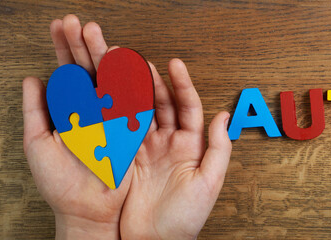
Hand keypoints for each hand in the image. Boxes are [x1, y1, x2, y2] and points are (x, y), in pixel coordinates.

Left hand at [23, 15, 126, 238]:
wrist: (87, 210)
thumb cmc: (61, 184)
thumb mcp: (38, 145)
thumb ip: (36, 111)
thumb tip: (31, 79)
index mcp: (72, 111)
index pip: (68, 71)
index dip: (64, 48)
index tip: (61, 25)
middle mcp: (94, 111)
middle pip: (90, 70)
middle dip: (84, 45)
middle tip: (80, 22)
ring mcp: (114, 119)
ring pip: (112, 81)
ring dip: (106, 57)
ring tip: (99, 35)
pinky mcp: (132, 130)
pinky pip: (133, 102)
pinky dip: (131, 82)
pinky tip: (127, 62)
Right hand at [119, 58, 231, 238]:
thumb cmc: (186, 217)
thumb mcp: (209, 182)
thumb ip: (219, 148)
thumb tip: (223, 116)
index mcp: (191, 145)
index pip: (188, 106)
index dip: (182, 84)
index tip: (175, 64)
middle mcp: (169, 143)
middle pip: (161, 105)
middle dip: (152, 82)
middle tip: (140, 61)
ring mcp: (147, 150)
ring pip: (139, 114)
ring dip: (132, 92)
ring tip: (122, 70)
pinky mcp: (127, 159)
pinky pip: (121, 131)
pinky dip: (115, 113)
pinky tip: (108, 96)